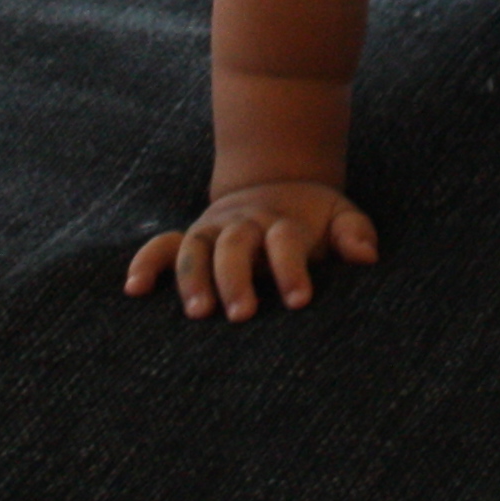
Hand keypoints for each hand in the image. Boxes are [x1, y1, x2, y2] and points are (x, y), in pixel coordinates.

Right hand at [124, 181, 378, 320]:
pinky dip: (146, 262)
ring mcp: (213, 229)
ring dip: (193, 278)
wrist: (278, 185)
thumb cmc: (315, 219)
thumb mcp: (341, 216)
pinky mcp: (191, 238)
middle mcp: (245, 224)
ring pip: (196, 247)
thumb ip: (354, 233)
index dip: (292, 268)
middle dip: (237, 278)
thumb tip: (366, 256)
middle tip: (242, 314)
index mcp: (283, 221)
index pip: (285, 240)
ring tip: (197, 313)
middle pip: (235, 244)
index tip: (299, 300)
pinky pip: (162, 246)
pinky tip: (134, 289)